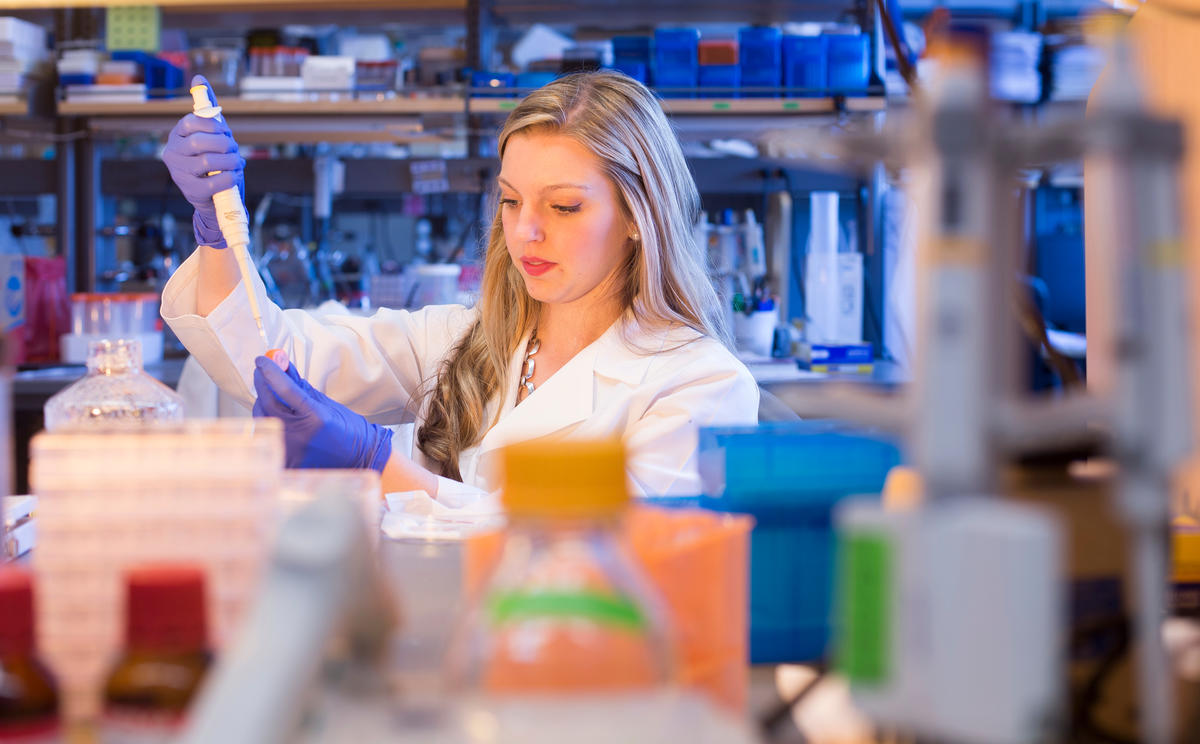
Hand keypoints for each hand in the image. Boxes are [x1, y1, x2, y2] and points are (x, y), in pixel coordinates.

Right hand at [161, 74, 245, 249]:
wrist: (217, 197)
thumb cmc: (216, 160)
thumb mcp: (212, 133)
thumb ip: (206, 107)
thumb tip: (198, 77)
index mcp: (177, 135)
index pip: (193, 120)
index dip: (215, 125)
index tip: (225, 133)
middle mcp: (172, 153)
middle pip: (201, 141)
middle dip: (225, 144)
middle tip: (234, 149)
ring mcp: (179, 174)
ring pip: (209, 160)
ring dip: (231, 160)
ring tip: (236, 163)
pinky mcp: (191, 192)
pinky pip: (215, 180)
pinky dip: (231, 177)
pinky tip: (234, 176)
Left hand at [252, 355, 392, 471]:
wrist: (359, 456)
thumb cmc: (346, 428)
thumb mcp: (325, 403)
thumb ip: (300, 386)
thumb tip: (282, 364)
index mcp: (316, 416)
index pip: (285, 388)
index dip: (270, 371)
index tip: (261, 360)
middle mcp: (302, 434)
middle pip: (268, 403)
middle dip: (262, 384)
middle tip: (261, 373)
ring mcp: (292, 450)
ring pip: (263, 420)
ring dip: (262, 404)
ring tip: (269, 395)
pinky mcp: (287, 461)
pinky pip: (268, 436)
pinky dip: (269, 423)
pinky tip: (276, 417)